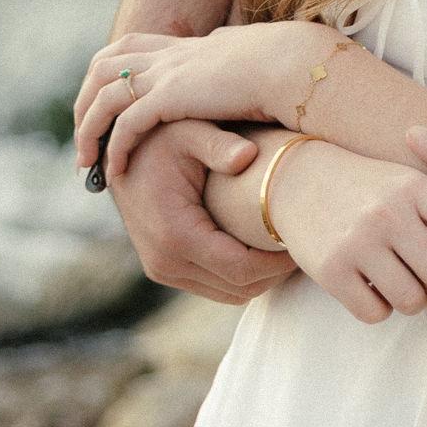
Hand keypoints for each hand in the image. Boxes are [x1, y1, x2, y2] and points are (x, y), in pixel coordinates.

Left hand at [74, 22, 338, 180]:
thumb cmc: (287, 65)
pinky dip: (113, 148)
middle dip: (86, 98)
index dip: (115, 72)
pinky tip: (114, 172)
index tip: (108, 105)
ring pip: (103, 93)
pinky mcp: (171, 96)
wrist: (294, 63)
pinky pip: (125, 124)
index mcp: (189, 46)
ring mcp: (168, 72)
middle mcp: (171, 54)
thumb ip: (234, 55)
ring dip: (88, 128)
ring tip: (86, 162)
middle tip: (85, 136)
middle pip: (105, 63)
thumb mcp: (254, 57)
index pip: (135, 46)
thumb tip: (234, 51)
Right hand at [110, 117, 296, 304]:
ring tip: (289, 245)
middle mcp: (165, 262)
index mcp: (176, 235)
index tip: (305, 241)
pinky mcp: (165, 269)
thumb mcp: (191, 132)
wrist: (119, 153)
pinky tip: (263, 246)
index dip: (278, 262)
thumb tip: (249, 156)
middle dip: (276, 273)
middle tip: (307, 244)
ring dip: (261, 277)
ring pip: (227, 293)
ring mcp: (162, 269)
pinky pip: (213, 285)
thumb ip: (219, 145)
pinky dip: (241, 274)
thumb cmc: (162, 136)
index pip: (241, 269)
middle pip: (238, 289)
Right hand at [271, 140, 426, 326]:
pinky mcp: (332, 270)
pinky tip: (369, 283)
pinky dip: (378, 306)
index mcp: (418, 189)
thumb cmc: (371, 187)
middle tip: (424, 269)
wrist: (301, 180)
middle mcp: (392, 212)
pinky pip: (376, 313)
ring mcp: (360, 241)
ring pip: (412, 301)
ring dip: (409, 297)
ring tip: (394, 272)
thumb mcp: (410, 181)